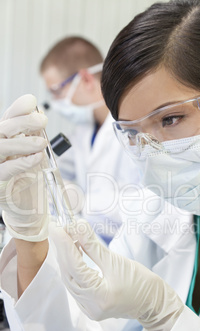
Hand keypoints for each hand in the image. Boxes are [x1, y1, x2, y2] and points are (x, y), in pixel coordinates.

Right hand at [0, 94, 48, 240]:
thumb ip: (32, 137)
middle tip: (42, 121)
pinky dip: (22, 163)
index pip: (6, 119)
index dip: (17, 109)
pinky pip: (6, 170)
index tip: (32, 102)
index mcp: (2, 139)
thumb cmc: (27, 178)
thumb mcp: (32, 154)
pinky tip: (36, 158)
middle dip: (23, 122)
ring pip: (1, 147)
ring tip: (41, 142)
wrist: (23, 206)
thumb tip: (38, 115)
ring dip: (23, 142)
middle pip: (2, 129)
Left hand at [50, 219, 183, 330]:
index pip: (75, 267)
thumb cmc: (142, 282)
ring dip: (66, 258)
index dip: (64, 245)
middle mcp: (90, 306)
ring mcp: (89, 309)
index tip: (57, 227)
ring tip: (66, 238)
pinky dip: (72, 269)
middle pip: (69, 274)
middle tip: (60, 229)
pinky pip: (75, 285)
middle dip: (63, 250)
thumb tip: (77, 226)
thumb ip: (93, 245)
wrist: (154, 302)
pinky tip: (73, 254)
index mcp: (100, 297)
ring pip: (70, 280)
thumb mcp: (117, 260)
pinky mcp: (89, 306)